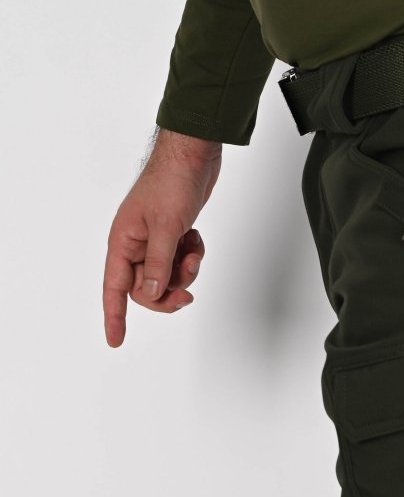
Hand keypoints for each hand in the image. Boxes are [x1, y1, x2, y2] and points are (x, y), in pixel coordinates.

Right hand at [103, 129, 222, 347]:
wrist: (193, 156)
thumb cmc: (172, 182)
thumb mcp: (166, 228)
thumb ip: (159, 265)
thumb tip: (150, 294)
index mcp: (123, 242)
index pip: (114, 288)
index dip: (114, 316)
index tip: (115, 341)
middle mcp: (135, 245)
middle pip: (146, 291)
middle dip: (168, 293)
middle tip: (188, 293)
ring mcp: (154, 241)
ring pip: (167, 278)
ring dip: (185, 272)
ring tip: (194, 250)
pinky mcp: (172, 237)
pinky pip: (180, 263)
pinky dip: (192, 256)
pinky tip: (196, 238)